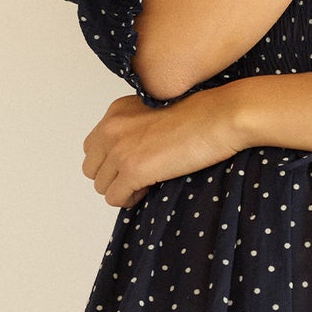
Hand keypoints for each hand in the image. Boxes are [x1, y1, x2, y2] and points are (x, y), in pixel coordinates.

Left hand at [82, 86, 243, 208]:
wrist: (219, 117)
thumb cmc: (200, 115)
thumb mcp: (155, 112)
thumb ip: (134, 128)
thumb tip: (129, 156)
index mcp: (116, 112)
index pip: (93, 148)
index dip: (112, 161)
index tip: (135, 163)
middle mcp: (111, 129)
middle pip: (92, 169)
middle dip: (113, 177)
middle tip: (139, 177)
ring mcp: (119, 150)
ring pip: (101, 186)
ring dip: (122, 189)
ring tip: (147, 183)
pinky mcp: (132, 170)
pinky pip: (115, 198)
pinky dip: (130, 199)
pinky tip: (150, 189)